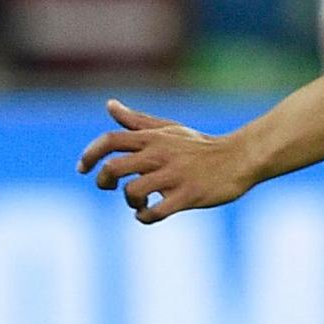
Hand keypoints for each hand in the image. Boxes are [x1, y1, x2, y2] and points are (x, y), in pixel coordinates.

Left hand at [78, 100, 259, 221]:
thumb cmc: (201, 146)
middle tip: (111, 188)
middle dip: (104, 182)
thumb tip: (109, 105)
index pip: (110, 140)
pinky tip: (148, 215)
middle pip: (113, 168)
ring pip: (132, 192)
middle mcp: (160, 155)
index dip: (89, 155)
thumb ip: (137, 121)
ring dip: (129, 202)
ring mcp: (174, 176)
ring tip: (139, 204)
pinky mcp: (188, 196)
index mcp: (153, 138)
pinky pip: (155, 212)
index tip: (83, 169)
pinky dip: (145, 217)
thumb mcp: (169, 129)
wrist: (240, 159)